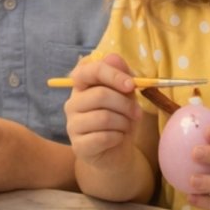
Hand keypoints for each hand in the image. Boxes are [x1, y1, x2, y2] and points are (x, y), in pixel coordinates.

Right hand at [63, 52, 140, 166]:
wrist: (117, 152)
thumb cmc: (120, 119)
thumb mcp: (126, 95)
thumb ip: (121, 75)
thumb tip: (114, 56)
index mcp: (82, 86)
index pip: (89, 70)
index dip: (112, 74)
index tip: (131, 84)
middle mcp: (72, 103)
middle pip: (99, 95)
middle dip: (125, 104)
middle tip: (137, 113)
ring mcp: (72, 125)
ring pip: (103, 117)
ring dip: (123, 122)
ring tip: (126, 126)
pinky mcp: (78, 146)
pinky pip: (103, 137)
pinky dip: (118, 137)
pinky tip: (118, 138)